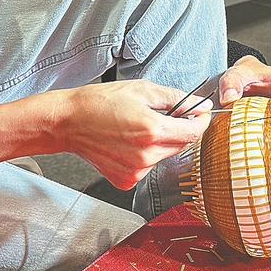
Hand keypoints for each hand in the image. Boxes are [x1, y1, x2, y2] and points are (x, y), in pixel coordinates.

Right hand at [58, 80, 212, 189]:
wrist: (69, 122)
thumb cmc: (98, 102)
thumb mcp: (141, 90)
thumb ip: (176, 98)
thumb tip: (199, 106)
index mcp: (151, 130)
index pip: (193, 133)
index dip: (201, 122)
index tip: (200, 115)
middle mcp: (146, 155)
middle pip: (181, 145)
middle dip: (178, 130)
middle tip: (159, 116)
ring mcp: (136, 171)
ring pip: (164, 156)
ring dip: (160, 143)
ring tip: (135, 129)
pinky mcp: (126, 181)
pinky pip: (148, 167)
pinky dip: (145, 156)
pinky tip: (127, 144)